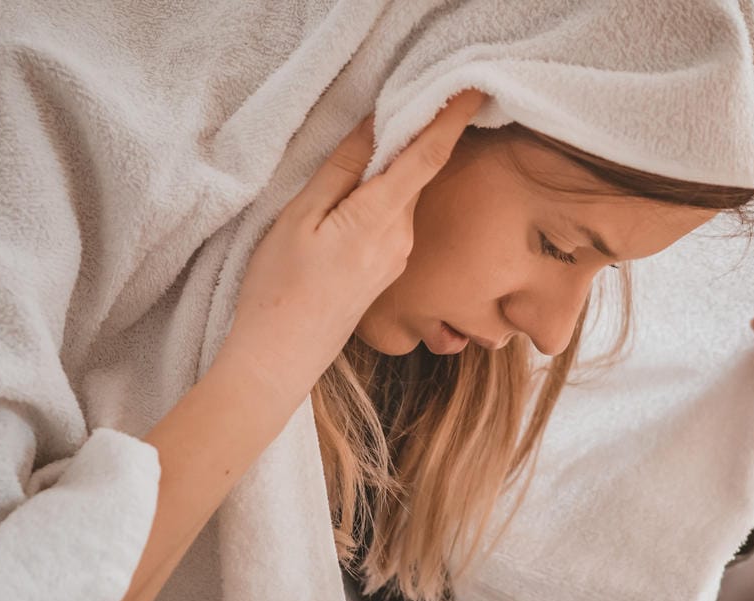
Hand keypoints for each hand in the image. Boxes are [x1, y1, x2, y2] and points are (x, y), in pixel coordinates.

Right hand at [217, 89, 487, 406]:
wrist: (282, 357)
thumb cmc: (280, 287)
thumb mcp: (300, 218)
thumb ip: (341, 171)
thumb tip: (373, 127)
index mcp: (380, 219)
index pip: (427, 156)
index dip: (452, 118)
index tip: (473, 89)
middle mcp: (402, 238)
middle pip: (418, 172)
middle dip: (417, 135)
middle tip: (408, 97)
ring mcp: (398, 257)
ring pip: (405, 195)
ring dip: (397, 166)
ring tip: (377, 140)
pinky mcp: (389, 270)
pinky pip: (395, 217)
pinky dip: (387, 194)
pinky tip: (361, 191)